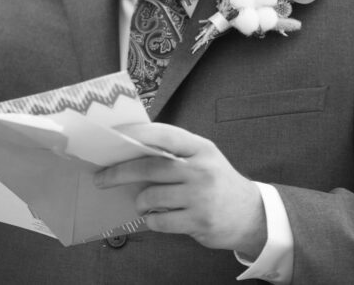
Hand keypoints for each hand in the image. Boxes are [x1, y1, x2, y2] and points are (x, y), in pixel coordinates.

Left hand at [94, 123, 267, 256]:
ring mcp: (201, 196)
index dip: (137, 133)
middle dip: (119, 173)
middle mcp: (202, 169)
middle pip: (150, 167)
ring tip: (141, 203)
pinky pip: (160, 221)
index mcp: (201, 148)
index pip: (165, 135)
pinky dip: (152, 220)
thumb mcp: (205, 159)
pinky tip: (156, 217)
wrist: (251, 214)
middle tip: (101, 178)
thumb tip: (132, 152)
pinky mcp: (199, 221)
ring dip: (139, 201)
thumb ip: (176, 154)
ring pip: (152, 196)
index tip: (114, 136)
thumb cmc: (218, 182)